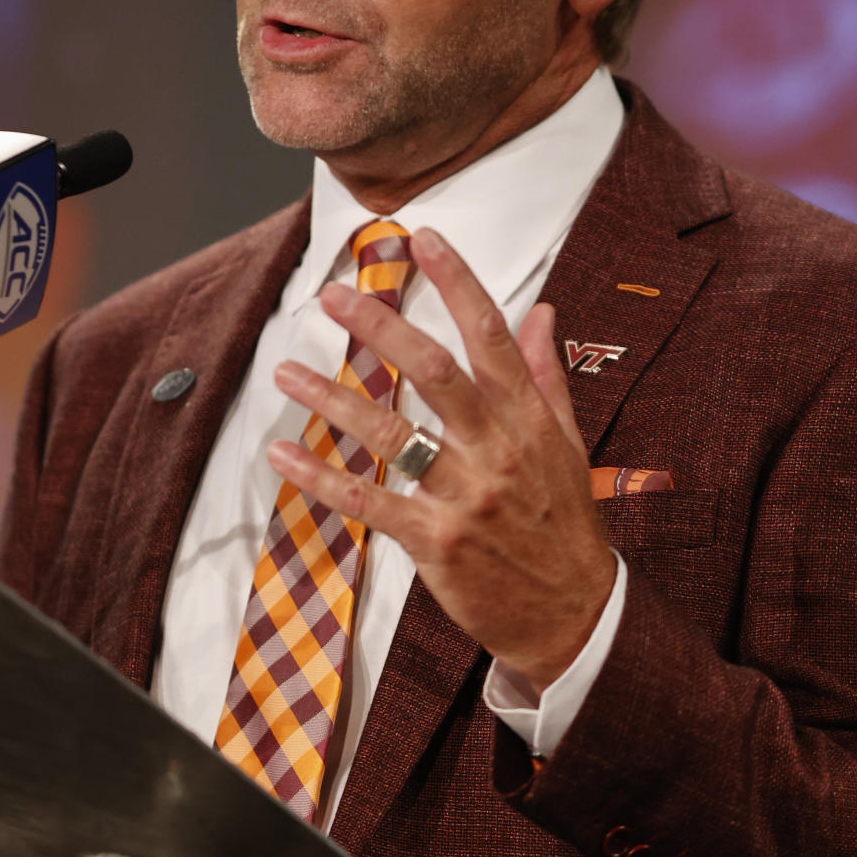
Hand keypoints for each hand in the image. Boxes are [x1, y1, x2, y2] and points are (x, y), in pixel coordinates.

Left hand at [267, 227, 616, 694]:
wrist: (573, 616)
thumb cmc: (565, 522)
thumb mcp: (567, 442)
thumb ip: (546, 374)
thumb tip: (541, 309)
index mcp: (528, 419)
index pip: (491, 335)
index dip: (456, 282)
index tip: (424, 239)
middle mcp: (497, 450)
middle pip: (433, 372)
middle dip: (381, 327)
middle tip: (335, 294)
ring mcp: (465, 497)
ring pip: (390, 435)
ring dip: (333, 398)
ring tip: (286, 371)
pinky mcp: (435, 543)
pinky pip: (369, 503)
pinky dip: (322, 480)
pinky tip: (283, 457)